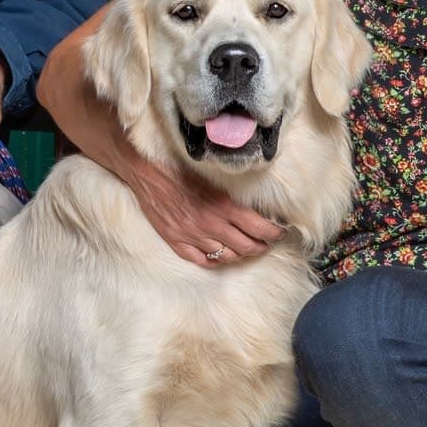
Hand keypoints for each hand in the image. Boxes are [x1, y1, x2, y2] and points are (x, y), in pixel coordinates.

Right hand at [120, 147, 283, 269]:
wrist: (146, 171)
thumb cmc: (180, 166)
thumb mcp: (215, 176)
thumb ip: (234, 194)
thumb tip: (257, 205)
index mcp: (223, 207)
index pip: (260, 228)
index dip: (274, 233)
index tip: (280, 230)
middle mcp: (211, 225)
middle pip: (247, 246)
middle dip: (262, 246)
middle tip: (267, 241)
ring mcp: (193, 236)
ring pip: (227, 256)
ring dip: (241, 253)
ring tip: (248, 248)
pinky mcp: (177, 241)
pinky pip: (202, 260)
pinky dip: (215, 260)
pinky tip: (221, 255)